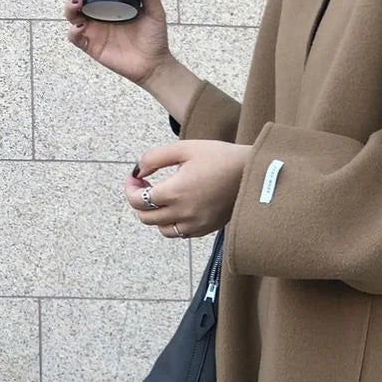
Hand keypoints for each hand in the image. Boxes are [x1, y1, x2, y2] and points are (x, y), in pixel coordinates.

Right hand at [63, 0, 170, 85]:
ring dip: (69, 6)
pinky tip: (82, 26)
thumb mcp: (154, 11)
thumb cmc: (154, 37)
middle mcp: (97, 14)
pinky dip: (73, 31)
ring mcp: (93, 30)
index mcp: (108, 2)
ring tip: (78, 2)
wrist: (154, 64)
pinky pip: (75, 38)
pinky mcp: (92, 46)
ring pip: (71, 15)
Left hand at [125, 140, 253, 238]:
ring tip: (161, 198)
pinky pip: (180, 233)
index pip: (138, 200)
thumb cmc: (220, 157)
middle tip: (144, 186)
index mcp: (176, 191)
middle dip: (138, 201)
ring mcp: (195, 224)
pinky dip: (172, 223)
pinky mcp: (206, 229)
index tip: (134, 178)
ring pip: (162, 229)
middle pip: (146, 217)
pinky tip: (177, 207)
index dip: (129, 189)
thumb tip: (138, 172)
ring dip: (155, 215)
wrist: (252, 173)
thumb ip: (154, 158)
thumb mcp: (185, 148)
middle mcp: (184, 212)